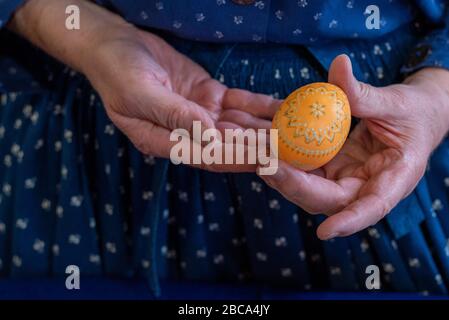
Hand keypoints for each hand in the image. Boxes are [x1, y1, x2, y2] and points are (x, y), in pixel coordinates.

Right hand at [86, 28, 279, 171]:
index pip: (210, 155)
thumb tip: (212, 138)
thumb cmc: (118, 70)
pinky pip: (238, 103)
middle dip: (261, 146)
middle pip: (231, 144)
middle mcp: (187, 133)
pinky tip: (283, 108)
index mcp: (166, 141)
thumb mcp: (141, 94)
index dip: (240, 158)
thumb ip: (176, 117)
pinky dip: (259, 106)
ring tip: (298, 131)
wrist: (114, 44)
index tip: (269, 159)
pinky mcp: (209, 95)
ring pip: (239, 125)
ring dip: (266, 128)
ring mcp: (200, 114)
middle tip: (293, 148)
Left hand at [238, 55, 448, 238]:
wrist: (413, 118)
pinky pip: (303, 169)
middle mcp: (365, 187)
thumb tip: (339, 64)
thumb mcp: (396, 102)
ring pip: (308, 188)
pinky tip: (262, 146)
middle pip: (326, 199)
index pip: (373, 207)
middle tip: (265, 165)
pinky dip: (283, 160)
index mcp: (394, 180)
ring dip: (280, 174)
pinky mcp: (329, 170)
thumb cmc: (414, 113)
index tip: (326, 233)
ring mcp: (344, 180)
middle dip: (294, 186)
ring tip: (256, 153)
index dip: (350, 221)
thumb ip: (366, 93)